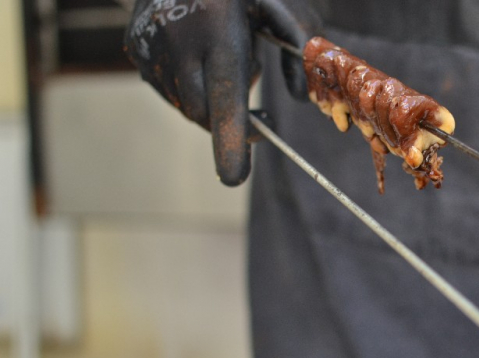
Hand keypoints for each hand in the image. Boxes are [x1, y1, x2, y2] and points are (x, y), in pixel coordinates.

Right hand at [124, 0, 320, 184]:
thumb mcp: (278, 3)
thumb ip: (301, 43)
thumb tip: (300, 97)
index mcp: (218, 27)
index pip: (224, 96)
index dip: (230, 140)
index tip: (233, 177)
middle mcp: (178, 39)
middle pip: (204, 113)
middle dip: (232, 125)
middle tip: (263, 118)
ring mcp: (150, 44)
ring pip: (187, 104)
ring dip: (212, 100)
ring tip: (225, 58)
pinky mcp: (135, 47)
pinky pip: (169, 90)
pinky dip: (192, 87)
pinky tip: (201, 54)